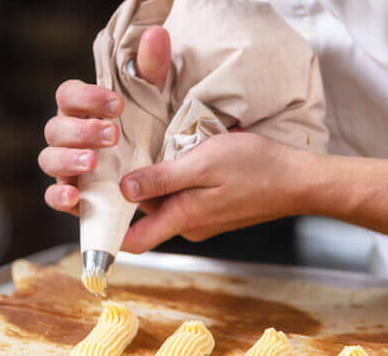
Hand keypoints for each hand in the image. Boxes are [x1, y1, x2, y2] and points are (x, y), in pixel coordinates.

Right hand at [40, 26, 171, 214]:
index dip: (87, 97)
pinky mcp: (71, 194)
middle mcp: (67, 134)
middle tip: (112, 135)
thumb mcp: (153, 95)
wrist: (156, 166)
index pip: (67, 94)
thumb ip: (151, 66)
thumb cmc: (145, 124)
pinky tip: (75, 198)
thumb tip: (157, 33)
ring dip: (68, 160)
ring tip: (93, 163)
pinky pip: (53, 196)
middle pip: (55, 127)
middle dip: (82, 130)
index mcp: (80, 106)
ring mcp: (66, 165)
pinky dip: (59, 197)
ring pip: (49, 159)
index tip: (118, 105)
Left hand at [118, 132, 313, 252]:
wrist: (299, 180)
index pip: (131, 240)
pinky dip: (175, 177)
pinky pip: (183, 196)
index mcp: (183, 219)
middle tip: (120, 154)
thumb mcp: (204, 163)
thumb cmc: (257, 168)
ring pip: (164, 201)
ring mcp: (203, 219)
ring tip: (152, 147)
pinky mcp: (213, 208)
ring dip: (156, 179)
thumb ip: (162, 178)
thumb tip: (123, 189)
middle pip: (144, 214)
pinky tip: (180, 153)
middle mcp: (189, 225)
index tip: (89, 205)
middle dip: (131, 189)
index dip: (105, 230)